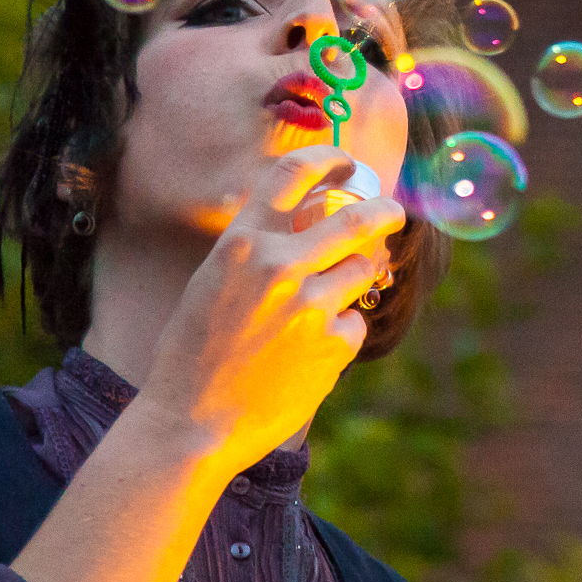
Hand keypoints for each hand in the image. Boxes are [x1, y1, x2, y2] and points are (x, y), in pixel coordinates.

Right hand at [137, 142, 404, 475]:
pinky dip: (339, 335)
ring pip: (361, 271)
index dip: (328, 160)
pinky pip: (353, 325)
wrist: (189, 422)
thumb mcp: (214, 283)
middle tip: (393, 212)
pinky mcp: (331, 347)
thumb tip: (305, 228)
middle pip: (355, 218)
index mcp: (242, 242)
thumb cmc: (192, 353)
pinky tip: (307, 357)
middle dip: (383, 211)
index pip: (293, 173)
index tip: (347, 163)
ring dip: (352, 281)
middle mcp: (279, 265)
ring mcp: (309, 306)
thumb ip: (256, 253)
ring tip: (321, 309)